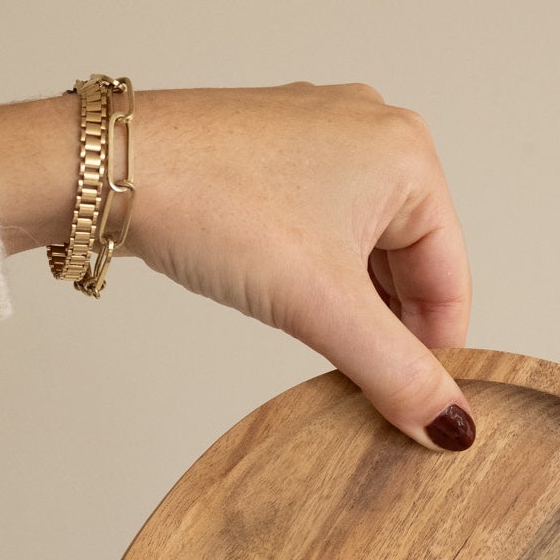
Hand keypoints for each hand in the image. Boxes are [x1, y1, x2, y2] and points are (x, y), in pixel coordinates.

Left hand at [0, 83, 475, 451]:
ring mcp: (320, 135)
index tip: (416, 410)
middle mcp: (373, 132)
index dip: (436, 355)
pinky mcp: (273, 149)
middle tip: (359, 385)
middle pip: (410, 263)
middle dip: (387, 328)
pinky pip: (321, 225)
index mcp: (409, 156)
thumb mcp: (323, 307)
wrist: (109, 170)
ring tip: (316, 340)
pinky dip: (314, 272)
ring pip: (362, 247)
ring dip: (348, 303)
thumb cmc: (216, 207)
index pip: (450, 281)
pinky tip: (285, 299)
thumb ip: (396, 374)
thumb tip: (450, 427)